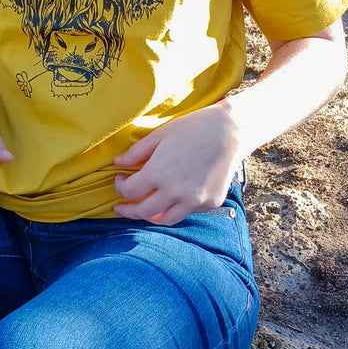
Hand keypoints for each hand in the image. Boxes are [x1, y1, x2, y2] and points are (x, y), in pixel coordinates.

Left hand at [112, 105, 244, 224]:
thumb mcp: (159, 135)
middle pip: (143, 212)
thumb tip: (118, 163)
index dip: (120, 186)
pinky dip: (176, 208)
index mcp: (158, 173)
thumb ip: (136, 152)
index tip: (120, 179)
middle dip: (128, 210)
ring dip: (151, 216)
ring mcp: (195, 200)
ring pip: (166, 220)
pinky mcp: (210, 203)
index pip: (129, 192)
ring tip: (144, 210)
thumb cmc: (192, 128)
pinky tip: (172, 198)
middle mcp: (175, 192)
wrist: (229, 132)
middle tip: (121, 207)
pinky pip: (187, 212)